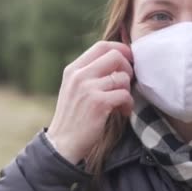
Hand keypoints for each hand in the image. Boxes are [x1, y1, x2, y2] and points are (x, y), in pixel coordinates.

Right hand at [46, 41, 133, 163]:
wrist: (62, 143)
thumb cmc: (74, 116)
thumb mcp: (75, 88)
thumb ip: (91, 73)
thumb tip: (118, 59)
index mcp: (73, 69)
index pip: (102, 46)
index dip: (121, 49)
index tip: (129, 60)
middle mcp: (80, 75)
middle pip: (115, 56)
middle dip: (128, 68)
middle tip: (126, 84)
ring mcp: (88, 89)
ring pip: (123, 77)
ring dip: (128, 91)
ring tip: (122, 103)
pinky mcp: (99, 104)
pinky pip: (125, 95)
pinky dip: (128, 104)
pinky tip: (123, 112)